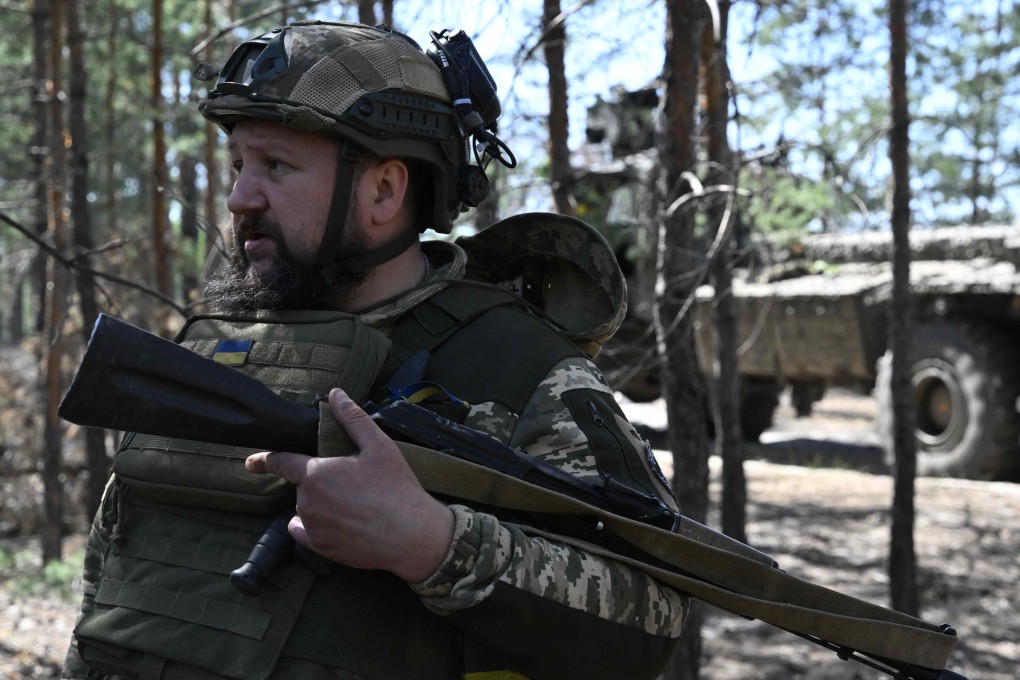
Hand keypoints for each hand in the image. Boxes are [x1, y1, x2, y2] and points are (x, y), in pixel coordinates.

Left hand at [245, 388, 454, 582]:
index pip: (282, 462)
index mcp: (316, 473)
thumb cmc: (396, 488)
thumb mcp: (379, 446)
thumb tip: (335, 394)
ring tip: (354, 505)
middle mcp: (307, 502)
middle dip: (321, 482)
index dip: (265, 460)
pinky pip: (306, 532)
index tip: (251, 462)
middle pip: (304, 486)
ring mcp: (313, 527)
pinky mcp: (321, 548)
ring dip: (321, 504)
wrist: (412, 535)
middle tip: (354, 484)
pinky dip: (315, 527)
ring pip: (307, 509)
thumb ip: (353, 419)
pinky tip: (339, 524)